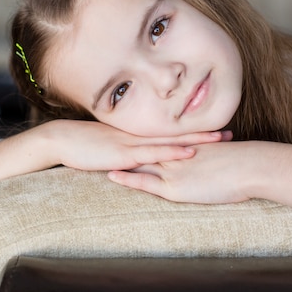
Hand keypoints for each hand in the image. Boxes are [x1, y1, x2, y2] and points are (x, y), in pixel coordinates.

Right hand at [49, 120, 232, 171]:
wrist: (61, 140)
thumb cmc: (82, 145)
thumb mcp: (108, 146)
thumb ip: (125, 151)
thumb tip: (137, 160)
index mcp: (137, 135)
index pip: (170, 133)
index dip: (193, 133)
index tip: (214, 132)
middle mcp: (139, 137)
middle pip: (178, 135)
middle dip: (204, 135)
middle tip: (229, 133)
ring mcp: (133, 144)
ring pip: (171, 142)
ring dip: (196, 141)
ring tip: (220, 140)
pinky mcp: (124, 155)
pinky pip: (153, 154)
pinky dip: (172, 153)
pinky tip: (188, 153)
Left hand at [107, 141, 291, 222]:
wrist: (250, 167)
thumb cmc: (243, 163)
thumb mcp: (221, 156)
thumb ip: (210, 155)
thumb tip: (207, 157)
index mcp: (184, 147)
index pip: (157, 141)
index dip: (138, 137)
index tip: (122, 132)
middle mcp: (174, 155)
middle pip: (143, 148)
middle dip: (121, 144)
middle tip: (99, 138)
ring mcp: (173, 170)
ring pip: (140, 163)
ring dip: (118, 160)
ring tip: (96, 156)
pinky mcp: (175, 187)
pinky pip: (146, 182)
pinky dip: (128, 178)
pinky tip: (111, 175)